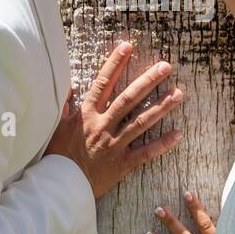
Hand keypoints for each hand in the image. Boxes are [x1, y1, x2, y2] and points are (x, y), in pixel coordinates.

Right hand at [44, 41, 184, 198]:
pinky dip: (162, 144)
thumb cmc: (56, 156)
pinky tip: (178, 134)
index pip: (102, 83)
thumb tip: (68, 86)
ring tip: (179, 93)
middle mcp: (102, 126)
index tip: (128, 46)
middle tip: (166, 66)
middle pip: (128, 99)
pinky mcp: (121, 164)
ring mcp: (113, 144)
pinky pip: (145, 153)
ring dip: (161, 106)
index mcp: (86, 114)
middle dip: (147, 81)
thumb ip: (64, 106)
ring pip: (141, 122)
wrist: (58, 187)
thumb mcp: (55, 126)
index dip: (115, 64)